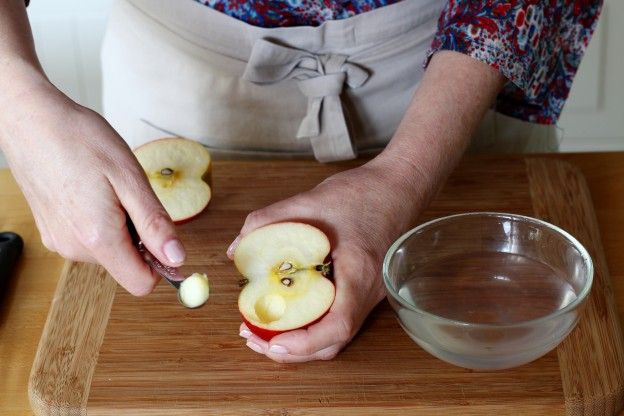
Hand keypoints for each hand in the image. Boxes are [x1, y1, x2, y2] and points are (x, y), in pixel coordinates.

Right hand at [0, 83, 184, 294]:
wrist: (31, 120)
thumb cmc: (80, 141)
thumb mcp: (130, 179)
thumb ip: (155, 224)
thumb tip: (177, 259)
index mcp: (98, 239)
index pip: (141, 283)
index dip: (161, 264)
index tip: (164, 236)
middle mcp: (75, 249)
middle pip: (126, 264)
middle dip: (138, 236)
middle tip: (128, 195)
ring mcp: (59, 241)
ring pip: (109, 251)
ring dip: (119, 226)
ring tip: (106, 188)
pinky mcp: (52, 232)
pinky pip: (89, 239)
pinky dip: (99, 220)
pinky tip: (90, 190)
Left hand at [227, 160, 421, 362]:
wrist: (398, 186)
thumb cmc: (362, 192)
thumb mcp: (309, 201)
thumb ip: (268, 221)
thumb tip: (236, 249)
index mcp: (360, 273)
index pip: (338, 324)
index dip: (305, 342)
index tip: (272, 343)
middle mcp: (368, 292)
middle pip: (334, 341)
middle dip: (292, 350)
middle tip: (252, 337)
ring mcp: (368, 294)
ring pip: (335, 335)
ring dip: (299, 341)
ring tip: (262, 331)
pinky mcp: (363, 290)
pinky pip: (337, 318)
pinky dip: (310, 325)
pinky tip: (287, 312)